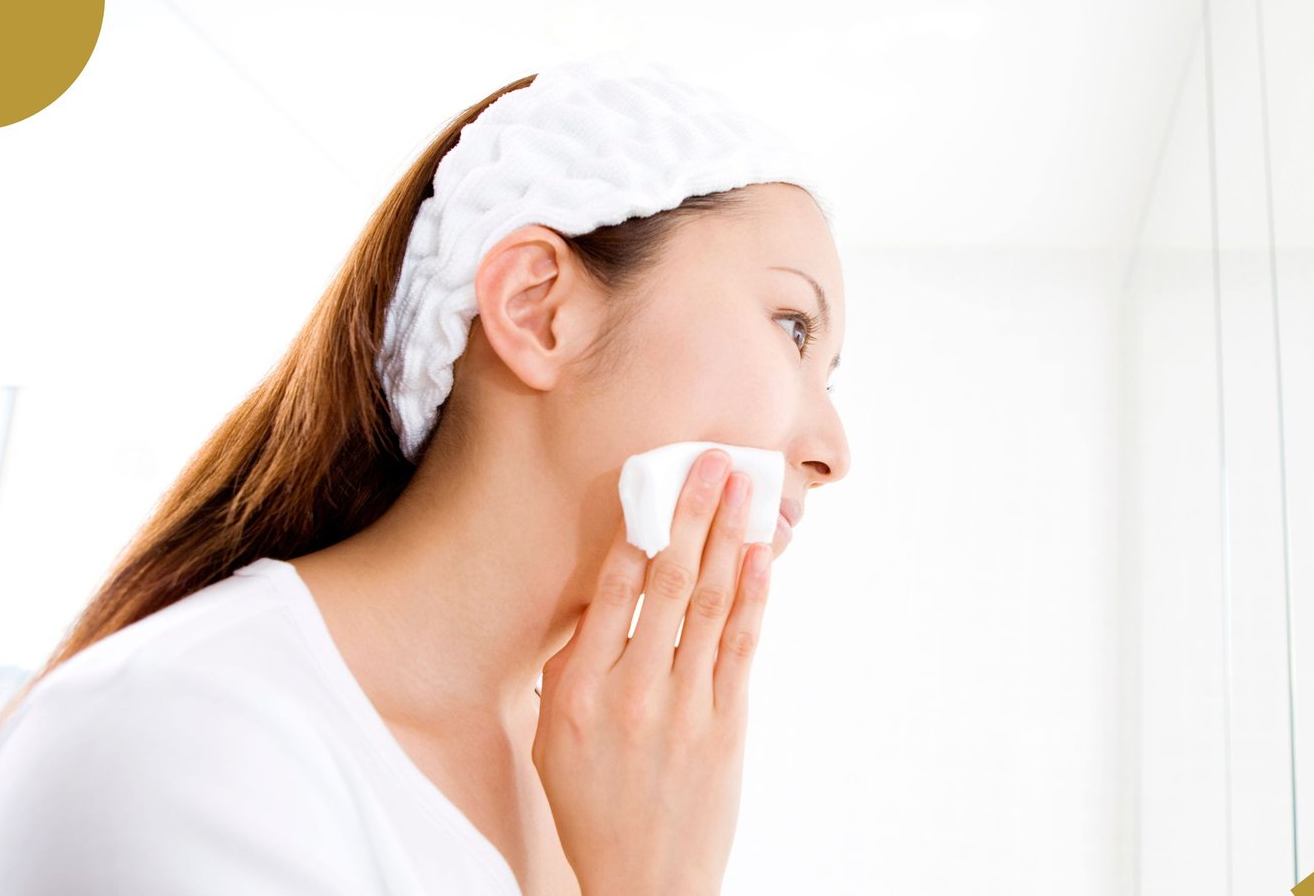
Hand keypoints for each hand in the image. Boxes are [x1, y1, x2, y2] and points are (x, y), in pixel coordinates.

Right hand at [531, 448, 773, 895]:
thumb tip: (603, 596)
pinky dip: (756, 595)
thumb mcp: (552, 736)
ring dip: (732, 538)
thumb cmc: (591, 804)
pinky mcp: (727, 725)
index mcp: (575, 690)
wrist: (644, 880)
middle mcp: (630, 691)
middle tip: (714, 460)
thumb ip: (572, 666)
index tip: (653, 476)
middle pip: (668, 581)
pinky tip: (762, 556)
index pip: (611, 587)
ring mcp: (684, 708)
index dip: (636, 524)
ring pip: (713, 604)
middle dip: (693, 512)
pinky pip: (742, 645)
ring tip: (745, 490)